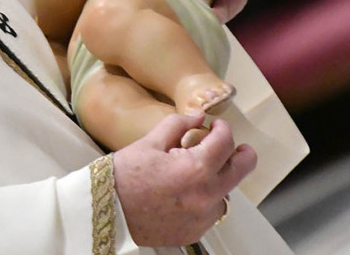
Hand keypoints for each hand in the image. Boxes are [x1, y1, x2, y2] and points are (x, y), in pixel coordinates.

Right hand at [113, 114, 255, 246]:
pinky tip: (185, 193)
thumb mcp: (150, 141)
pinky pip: (211, 213)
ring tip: (197, 173)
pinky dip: (205, 200)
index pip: (226, 141)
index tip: (215, 126)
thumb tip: (199, 116)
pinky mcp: (195, 232)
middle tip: (228, 146)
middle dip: (238, 152)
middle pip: (242, 168)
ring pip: (227, 193)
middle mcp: (206, 196)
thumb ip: (179, 124)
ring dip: (219, 179)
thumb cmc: (125, 175)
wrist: (107, 211)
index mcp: (196, 168)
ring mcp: (202, 218)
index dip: (222, 128)